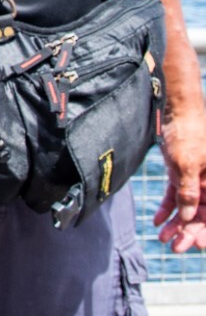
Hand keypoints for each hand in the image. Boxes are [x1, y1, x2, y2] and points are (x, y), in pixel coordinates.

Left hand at [153, 111, 205, 251]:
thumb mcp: (187, 164)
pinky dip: (168, 208)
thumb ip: (189, 192)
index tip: (194, 246)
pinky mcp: (181, 172)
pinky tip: (157, 220)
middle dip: (188, 232)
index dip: (205, 232)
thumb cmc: (187, 133)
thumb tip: (187, 217)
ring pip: (187, 207)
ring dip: (176, 224)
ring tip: (162, 238)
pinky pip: (176, 195)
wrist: (176, 108)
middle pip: (201, 215)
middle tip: (174, 248)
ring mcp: (195, 179)